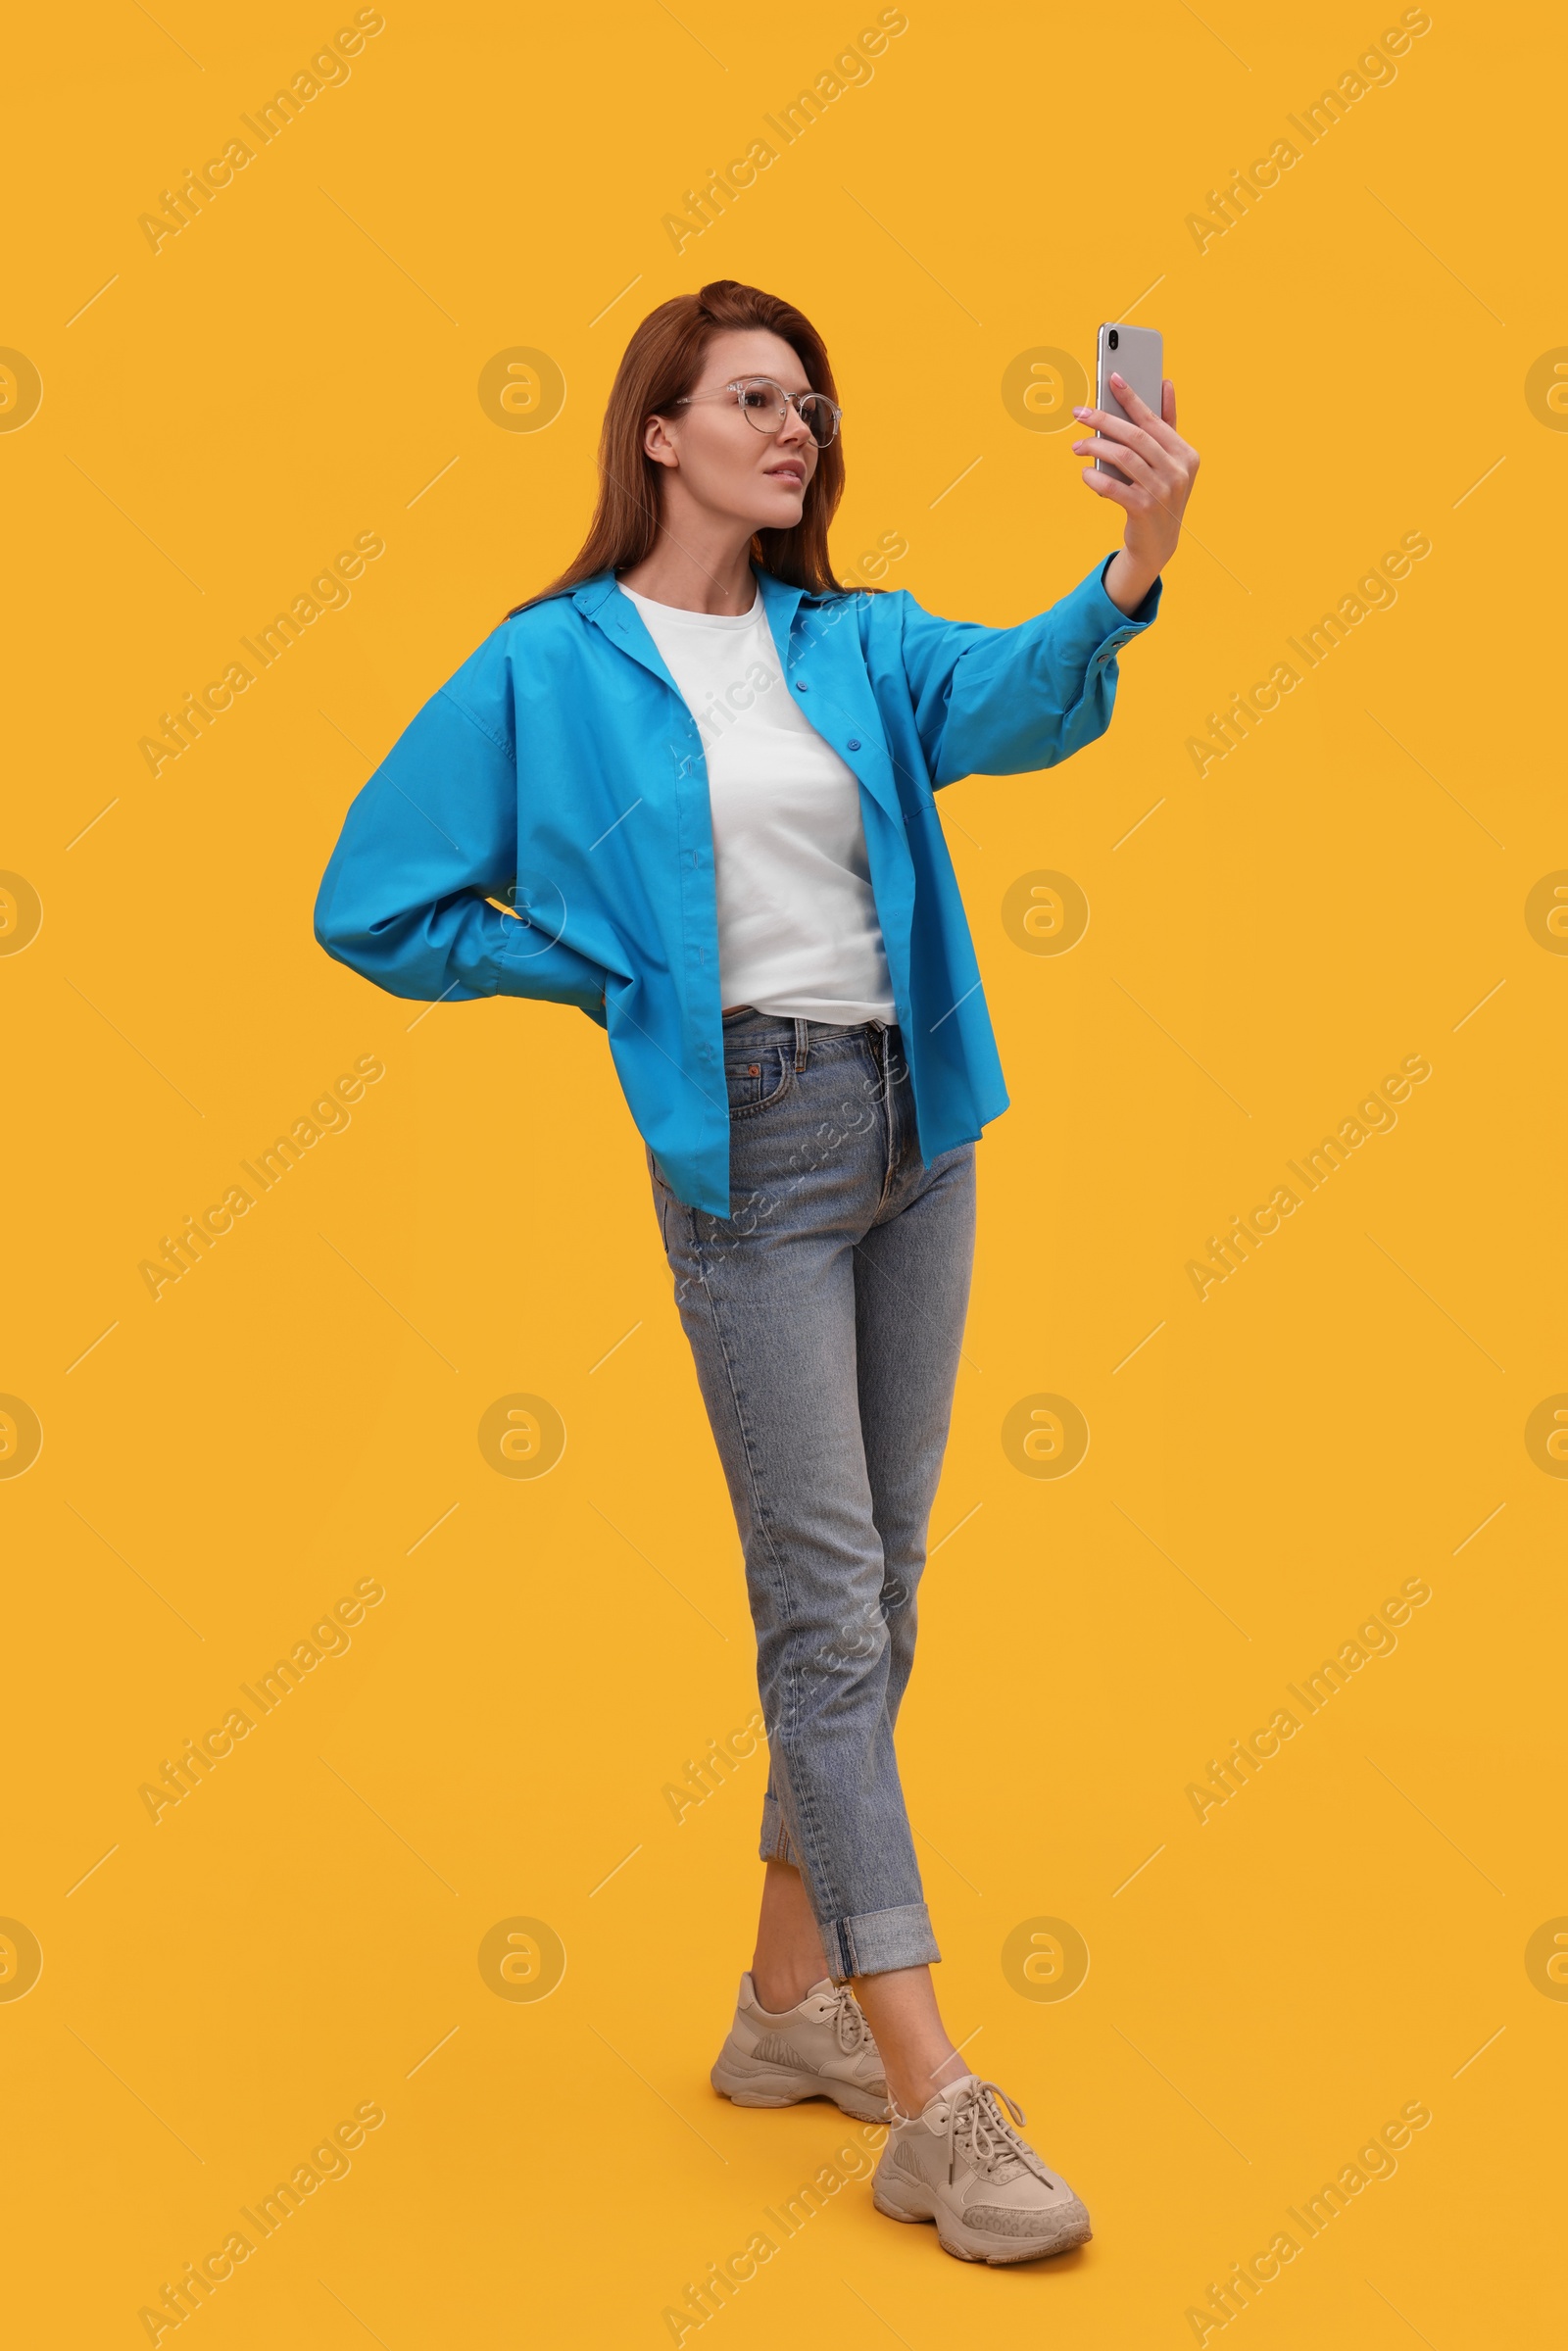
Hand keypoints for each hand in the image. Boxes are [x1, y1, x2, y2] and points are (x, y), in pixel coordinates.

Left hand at [1072, 375, 1199, 616]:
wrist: (1157, 544)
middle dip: (1104, 421)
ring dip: (1095, 448)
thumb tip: (1166, 384)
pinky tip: (1084, 473)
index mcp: (1185, 453)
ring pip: (1123, 459)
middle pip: (1135, 437)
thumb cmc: (1159, 493)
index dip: (1131, 398)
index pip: (1153, 420)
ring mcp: (1162, 492)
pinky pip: (1112, 487)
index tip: (1112, 378)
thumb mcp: (1169, 462)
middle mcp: (1178, 471)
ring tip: (1077, 446)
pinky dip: (1095, 478)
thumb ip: (1167, 425)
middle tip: (1080, 414)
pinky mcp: (1144, 510)